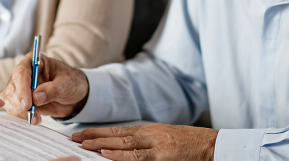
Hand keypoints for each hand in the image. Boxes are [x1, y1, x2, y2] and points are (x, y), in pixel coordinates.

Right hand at [0, 52, 88, 124]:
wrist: (73, 95)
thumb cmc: (71, 82)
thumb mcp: (67, 84)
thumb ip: (53, 89)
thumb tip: (36, 97)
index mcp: (34, 61)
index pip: (21, 72)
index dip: (22, 89)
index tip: (27, 104)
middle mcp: (24, 73)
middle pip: (12, 88)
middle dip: (20, 104)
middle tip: (32, 115)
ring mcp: (20, 87)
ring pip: (10, 99)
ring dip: (20, 112)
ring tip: (36, 118)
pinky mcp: (20, 100)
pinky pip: (13, 108)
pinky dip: (20, 116)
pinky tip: (33, 118)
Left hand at [72, 124, 217, 160]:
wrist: (215, 146)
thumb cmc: (191, 145)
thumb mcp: (165, 139)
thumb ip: (145, 143)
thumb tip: (122, 147)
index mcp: (149, 131)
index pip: (118, 130)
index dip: (98, 133)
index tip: (80, 135)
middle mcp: (150, 135)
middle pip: (116, 135)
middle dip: (94, 137)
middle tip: (74, 138)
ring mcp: (157, 146)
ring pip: (124, 144)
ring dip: (102, 144)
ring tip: (83, 145)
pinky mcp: (164, 156)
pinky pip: (138, 157)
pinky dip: (121, 156)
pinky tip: (107, 155)